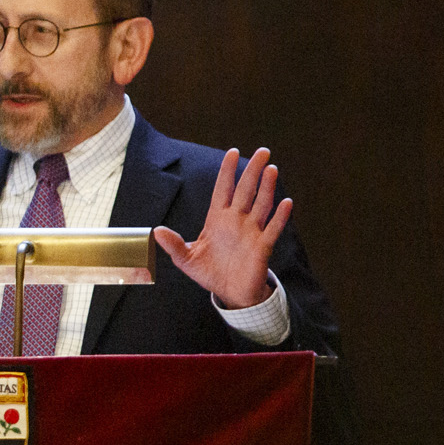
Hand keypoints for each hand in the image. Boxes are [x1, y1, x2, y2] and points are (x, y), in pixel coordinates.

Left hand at [153, 147, 289, 310]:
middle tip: (262, 152)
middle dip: (253, 171)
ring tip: (271, 169)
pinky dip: (280, 216)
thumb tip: (157, 231)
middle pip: (245, 190)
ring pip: (261, 204)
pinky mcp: (262, 246)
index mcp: (217, 219)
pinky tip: (286, 203)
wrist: (229, 293)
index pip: (223, 189)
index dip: (227, 171)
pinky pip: (273, 228)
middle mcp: (236, 220)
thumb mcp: (186, 259)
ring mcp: (251, 231)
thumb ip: (173, 245)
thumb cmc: (208, 272)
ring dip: (267, 187)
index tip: (233, 153)